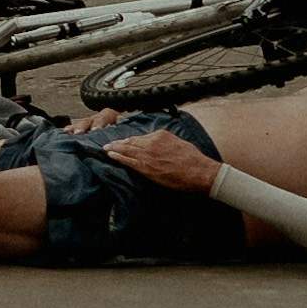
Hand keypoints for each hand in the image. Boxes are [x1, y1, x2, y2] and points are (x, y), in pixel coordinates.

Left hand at [98, 116, 219, 183]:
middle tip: (109, 143)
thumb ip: (167, 141)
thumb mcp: (179, 143)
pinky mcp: (146, 167)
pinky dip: (117, 157)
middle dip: (119, 142)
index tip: (125, 141)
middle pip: (131, 141)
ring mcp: (147, 154)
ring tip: (106, 148)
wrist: (200, 171)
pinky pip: (127, 160)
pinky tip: (110, 155)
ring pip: (127, 149)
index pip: (141, 137)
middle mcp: (151, 142)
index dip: (131, 140)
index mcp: (160, 135)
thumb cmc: (194, 159)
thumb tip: (160, 143)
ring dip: (114, 148)